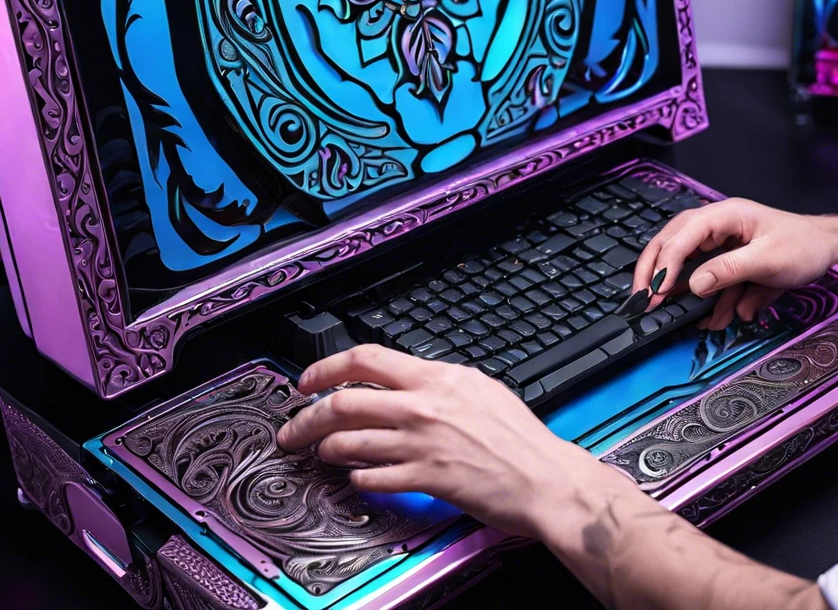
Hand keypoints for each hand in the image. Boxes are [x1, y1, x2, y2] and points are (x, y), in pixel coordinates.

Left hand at [276, 345, 605, 537]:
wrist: (544, 476)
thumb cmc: (520, 438)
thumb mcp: (481, 389)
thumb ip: (440, 382)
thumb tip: (408, 380)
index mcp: (437, 377)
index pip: (366, 359)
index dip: (325, 368)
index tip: (307, 382)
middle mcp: (423, 406)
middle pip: (343, 401)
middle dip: (306, 417)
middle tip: (294, 428)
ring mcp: (420, 443)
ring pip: (348, 441)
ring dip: (325, 448)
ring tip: (322, 453)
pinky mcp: (423, 479)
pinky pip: (371, 478)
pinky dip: (357, 478)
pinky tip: (358, 478)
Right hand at [632, 199, 837, 329]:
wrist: (829, 249)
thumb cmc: (804, 246)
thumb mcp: (768, 260)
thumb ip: (729, 270)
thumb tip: (693, 284)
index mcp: (725, 215)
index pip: (682, 235)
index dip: (665, 263)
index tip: (656, 290)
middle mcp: (717, 225)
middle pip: (672, 243)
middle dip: (655, 272)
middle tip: (642, 299)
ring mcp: (721, 242)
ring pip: (688, 264)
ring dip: (684, 292)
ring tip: (680, 315)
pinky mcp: (728, 260)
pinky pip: (708, 279)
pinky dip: (709, 299)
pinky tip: (716, 318)